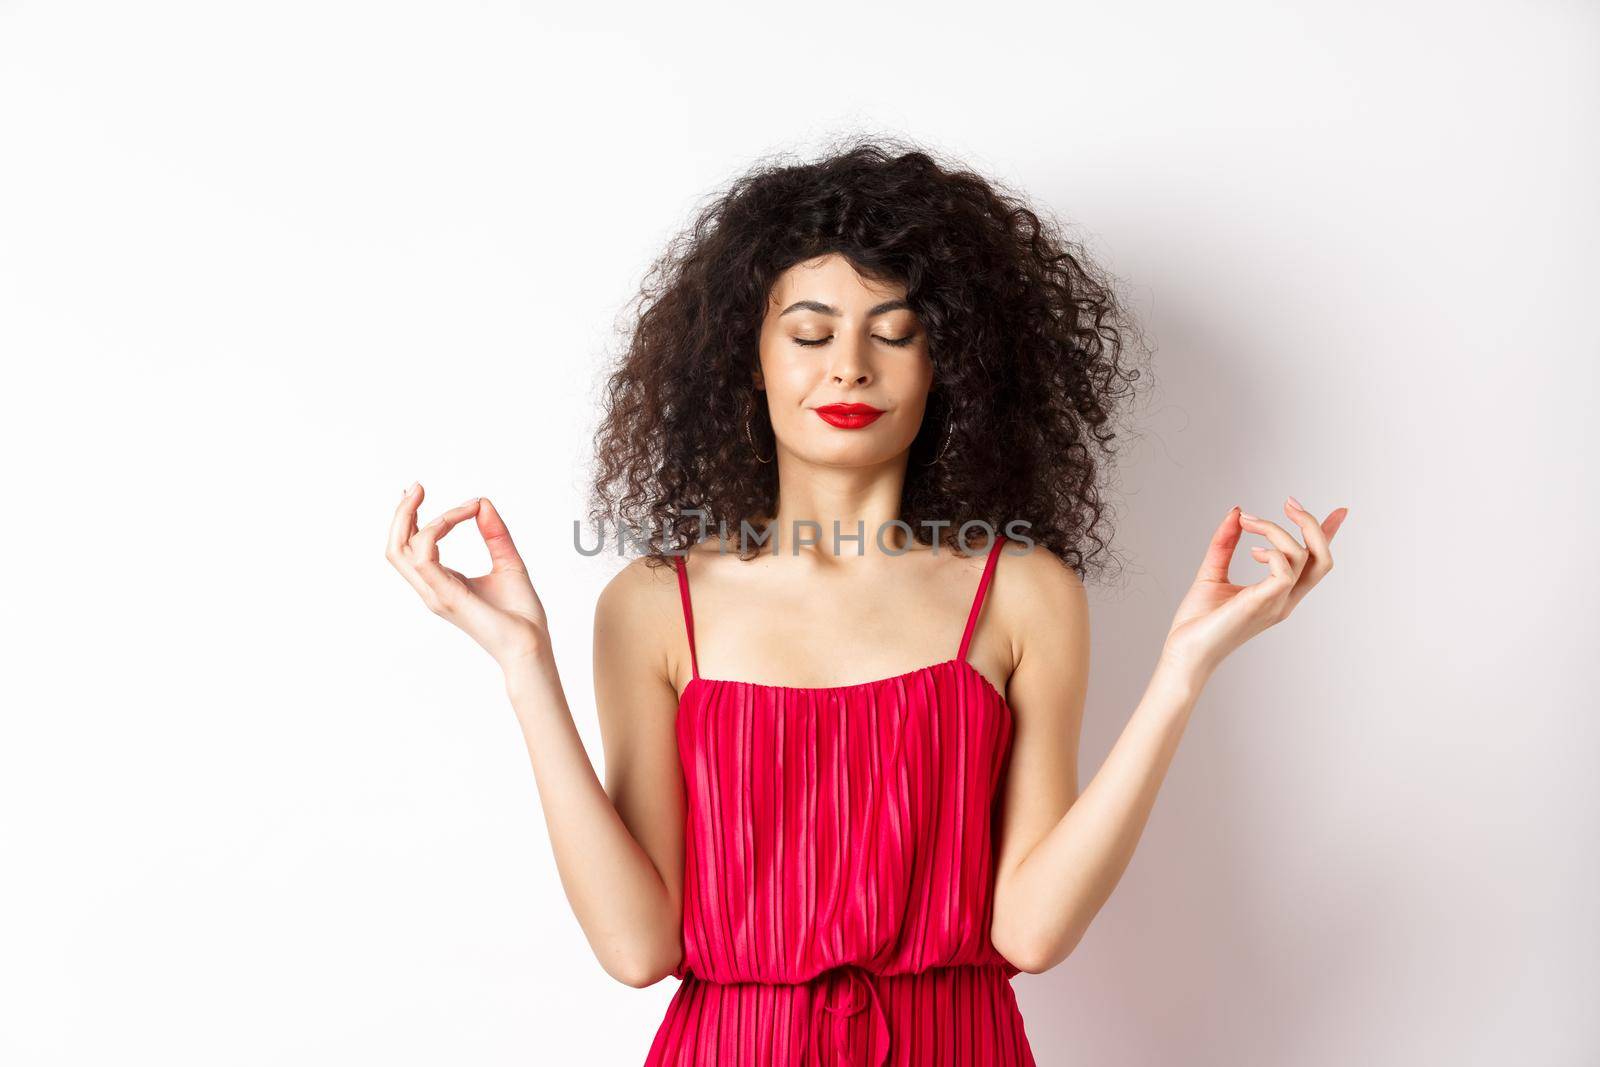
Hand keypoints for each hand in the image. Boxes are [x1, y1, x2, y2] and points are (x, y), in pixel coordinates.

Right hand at [385, 483, 548, 667]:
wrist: (530, 646)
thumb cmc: (521, 616)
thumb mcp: (509, 563)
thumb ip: (495, 535)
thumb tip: (484, 504)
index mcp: (443, 582)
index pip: (414, 546)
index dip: (421, 518)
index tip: (462, 502)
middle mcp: (433, 588)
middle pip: (396, 546)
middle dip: (401, 513)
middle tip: (416, 487)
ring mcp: (436, 593)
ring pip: (400, 550)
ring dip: (414, 517)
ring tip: (431, 497)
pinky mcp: (446, 596)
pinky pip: (423, 557)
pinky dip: (436, 531)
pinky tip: (457, 519)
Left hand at [1160, 496, 1347, 683]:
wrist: (1184, 653)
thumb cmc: (1197, 622)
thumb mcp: (1212, 573)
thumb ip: (1225, 544)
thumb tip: (1236, 512)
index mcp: (1277, 594)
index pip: (1313, 563)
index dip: (1328, 535)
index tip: (1340, 511)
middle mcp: (1284, 599)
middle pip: (1323, 559)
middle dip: (1313, 524)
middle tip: (1289, 502)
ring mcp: (1277, 603)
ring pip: (1304, 556)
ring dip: (1276, 529)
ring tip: (1247, 521)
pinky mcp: (1263, 603)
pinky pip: (1284, 570)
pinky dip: (1272, 550)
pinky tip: (1251, 551)